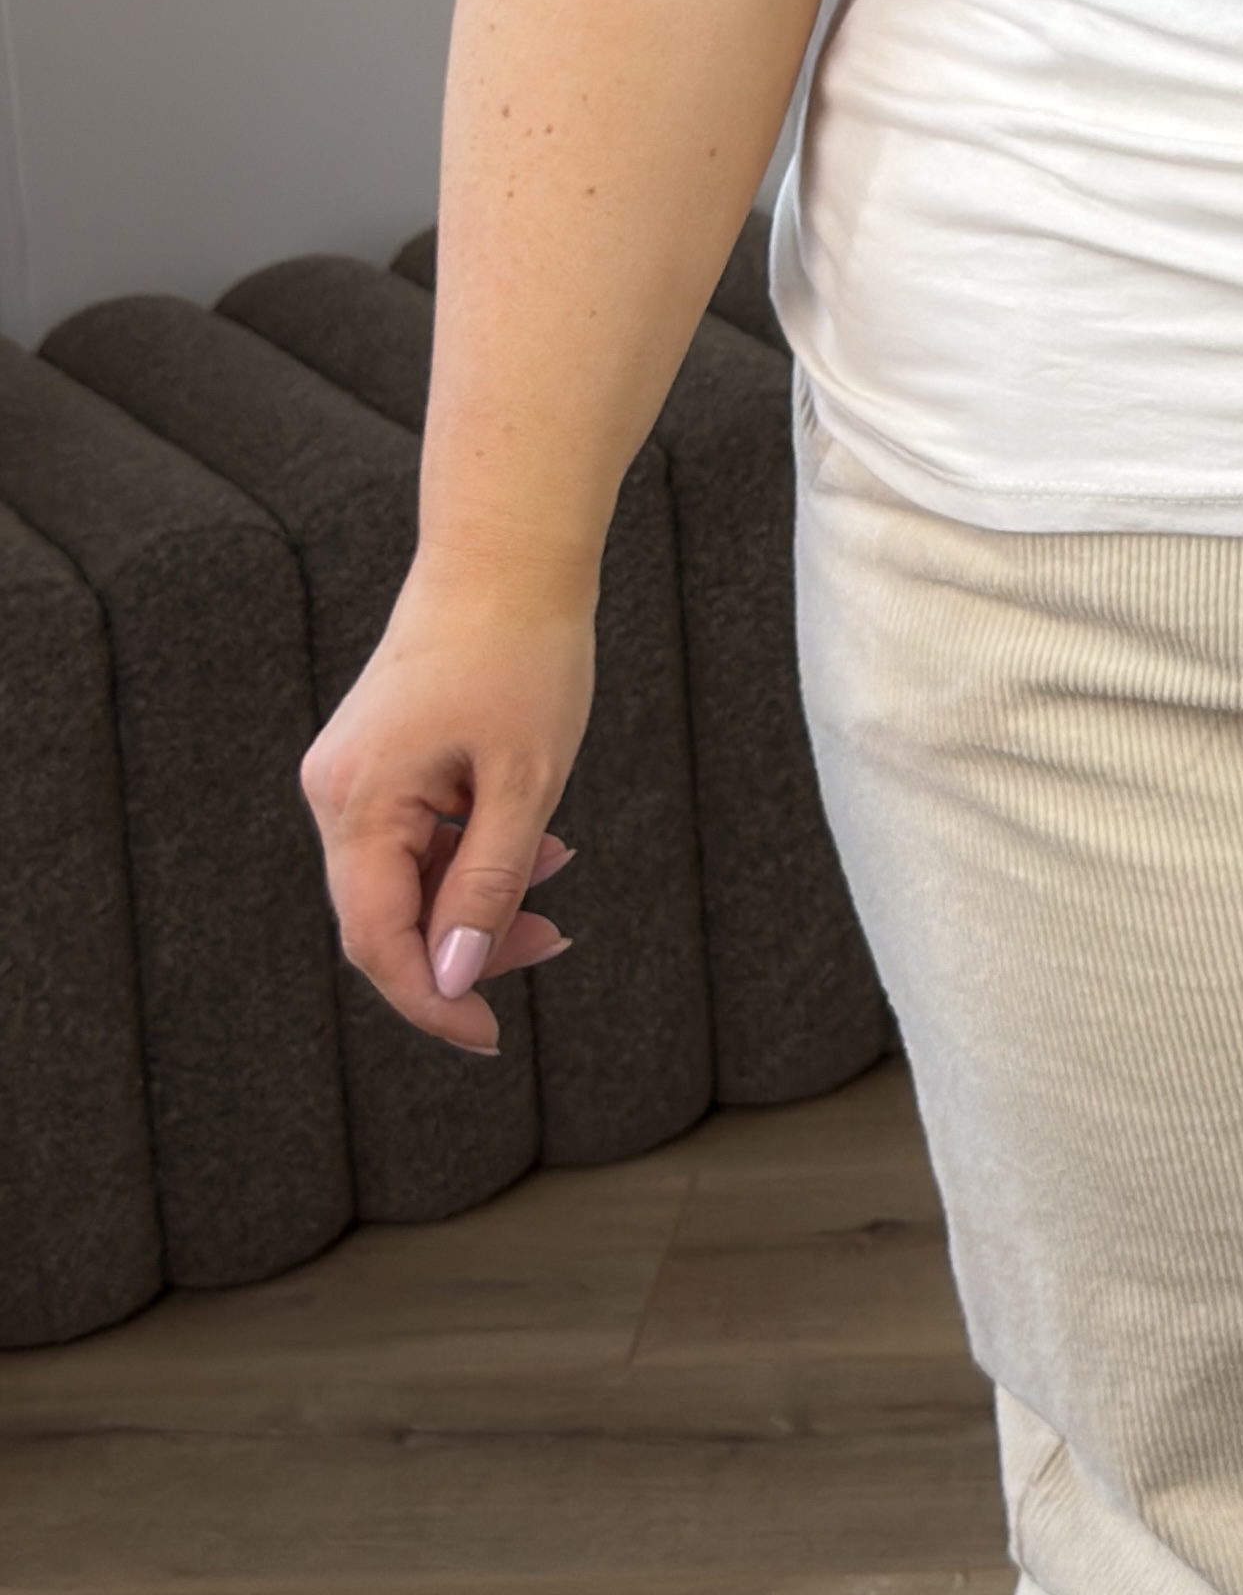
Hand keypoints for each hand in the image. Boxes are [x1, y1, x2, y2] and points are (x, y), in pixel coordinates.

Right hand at [301, 577, 593, 1056]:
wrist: (506, 555)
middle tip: (554, 940)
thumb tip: (456, 978)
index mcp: (358, 803)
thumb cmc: (525, 657)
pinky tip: (538, 847)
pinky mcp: (378, 761)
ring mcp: (352, 777)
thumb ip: (488, 886)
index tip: (491, 1040)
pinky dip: (472, 855)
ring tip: (556, 886)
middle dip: (466, 948)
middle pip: (386, 918)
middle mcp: (335, 794)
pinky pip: (416, 839)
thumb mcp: (526, 783)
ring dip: (478, 900)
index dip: (432, 1001)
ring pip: (406, 880)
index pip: (379, 942)